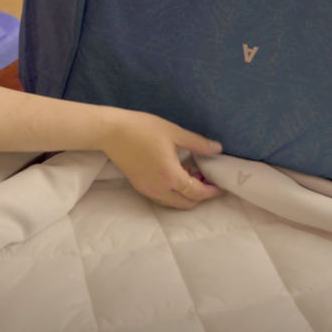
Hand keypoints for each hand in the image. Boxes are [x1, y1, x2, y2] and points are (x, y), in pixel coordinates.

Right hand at [100, 108, 222, 208]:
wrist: (111, 131)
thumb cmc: (142, 128)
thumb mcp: (174, 133)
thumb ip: (197, 144)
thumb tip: (217, 149)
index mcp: (171, 176)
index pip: (197, 193)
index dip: (211, 191)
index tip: (221, 186)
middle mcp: (160, 189)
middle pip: (187, 204)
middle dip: (201, 196)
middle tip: (207, 179)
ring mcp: (148, 190)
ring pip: (173, 203)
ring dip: (186, 196)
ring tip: (192, 176)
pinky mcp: (139, 187)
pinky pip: (162, 198)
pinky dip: (173, 193)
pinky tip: (175, 175)